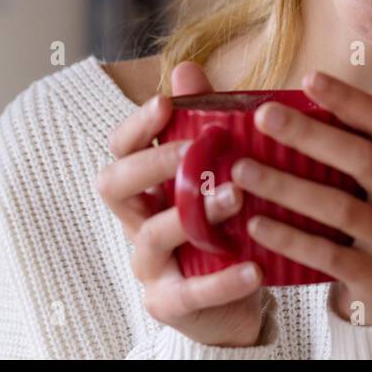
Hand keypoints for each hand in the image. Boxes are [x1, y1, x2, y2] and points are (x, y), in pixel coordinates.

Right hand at [96, 61, 267, 347]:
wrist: (237, 300)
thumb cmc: (225, 225)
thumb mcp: (218, 173)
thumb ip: (205, 122)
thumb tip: (187, 67)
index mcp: (146, 187)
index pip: (121, 149)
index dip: (136, 125)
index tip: (165, 102)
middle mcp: (137, 221)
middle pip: (115, 186)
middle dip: (153, 163)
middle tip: (196, 147)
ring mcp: (151, 265)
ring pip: (153, 235)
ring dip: (193, 212)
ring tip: (235, 196)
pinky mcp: (172, 303)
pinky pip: (190, 292)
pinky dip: (222, 280)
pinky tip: (255, 268)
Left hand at [234, 55, 371, 327]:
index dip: (349, 99)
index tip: (307, 77)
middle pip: (363, 160)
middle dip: (310, 135)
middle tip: (260, 116)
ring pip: (343, 208)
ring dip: (288, 188)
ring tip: (241, 171)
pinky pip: (331, 256)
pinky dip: (291, 239)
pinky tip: (255, 225)